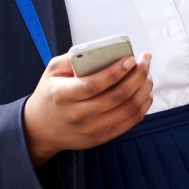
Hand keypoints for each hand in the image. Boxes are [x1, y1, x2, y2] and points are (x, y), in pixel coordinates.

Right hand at [22, 52, 153, 166]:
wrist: (40, 130)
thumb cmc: (50, 95)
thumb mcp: (52, 72)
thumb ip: (73, 59)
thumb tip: (101, 50)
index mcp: (64, 96)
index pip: (94, 84)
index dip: (116, 71)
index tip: (130, 59)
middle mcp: (79, 115)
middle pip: (117, 96)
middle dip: (138, 75)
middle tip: (145, 60)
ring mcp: (92, 129)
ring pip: (128, 109)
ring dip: (144, 88)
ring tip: (147, 73)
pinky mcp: (102, 137)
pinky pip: (131, 121)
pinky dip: (143, 105)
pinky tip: (145, 91)